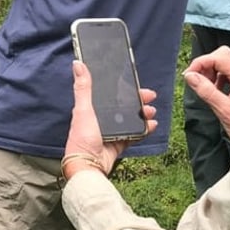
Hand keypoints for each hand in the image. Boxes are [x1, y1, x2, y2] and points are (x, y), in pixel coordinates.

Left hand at [63, 61, 156, 179]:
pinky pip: (134, 135)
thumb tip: (77, 64)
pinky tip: (151, 126)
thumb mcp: (83, 109)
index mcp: (91, 109)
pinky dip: (144, 130)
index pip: (111, 95)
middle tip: (150, 97)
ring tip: (151, 112)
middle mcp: (101, 119)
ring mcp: (111, 132)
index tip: (136, 83)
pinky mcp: (118, 144)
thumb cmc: (81, 138)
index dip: (124, 89)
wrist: (88, 165)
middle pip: (124, 106)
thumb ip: (83, 88)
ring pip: (131, 120)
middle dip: (138, 101)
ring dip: (143, 115)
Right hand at [182, 46, 229, 141]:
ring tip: (205, 85)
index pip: (219, 58)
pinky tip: (214, 88)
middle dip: (206, 63)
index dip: (201, 63)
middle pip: (223, 54)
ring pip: (225, 60)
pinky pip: (228, 70)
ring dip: (211, 69)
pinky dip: (217, 75)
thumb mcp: (223, 109)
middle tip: (197, 78)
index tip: (189, 74)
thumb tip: (190, 76)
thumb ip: (206, 90)